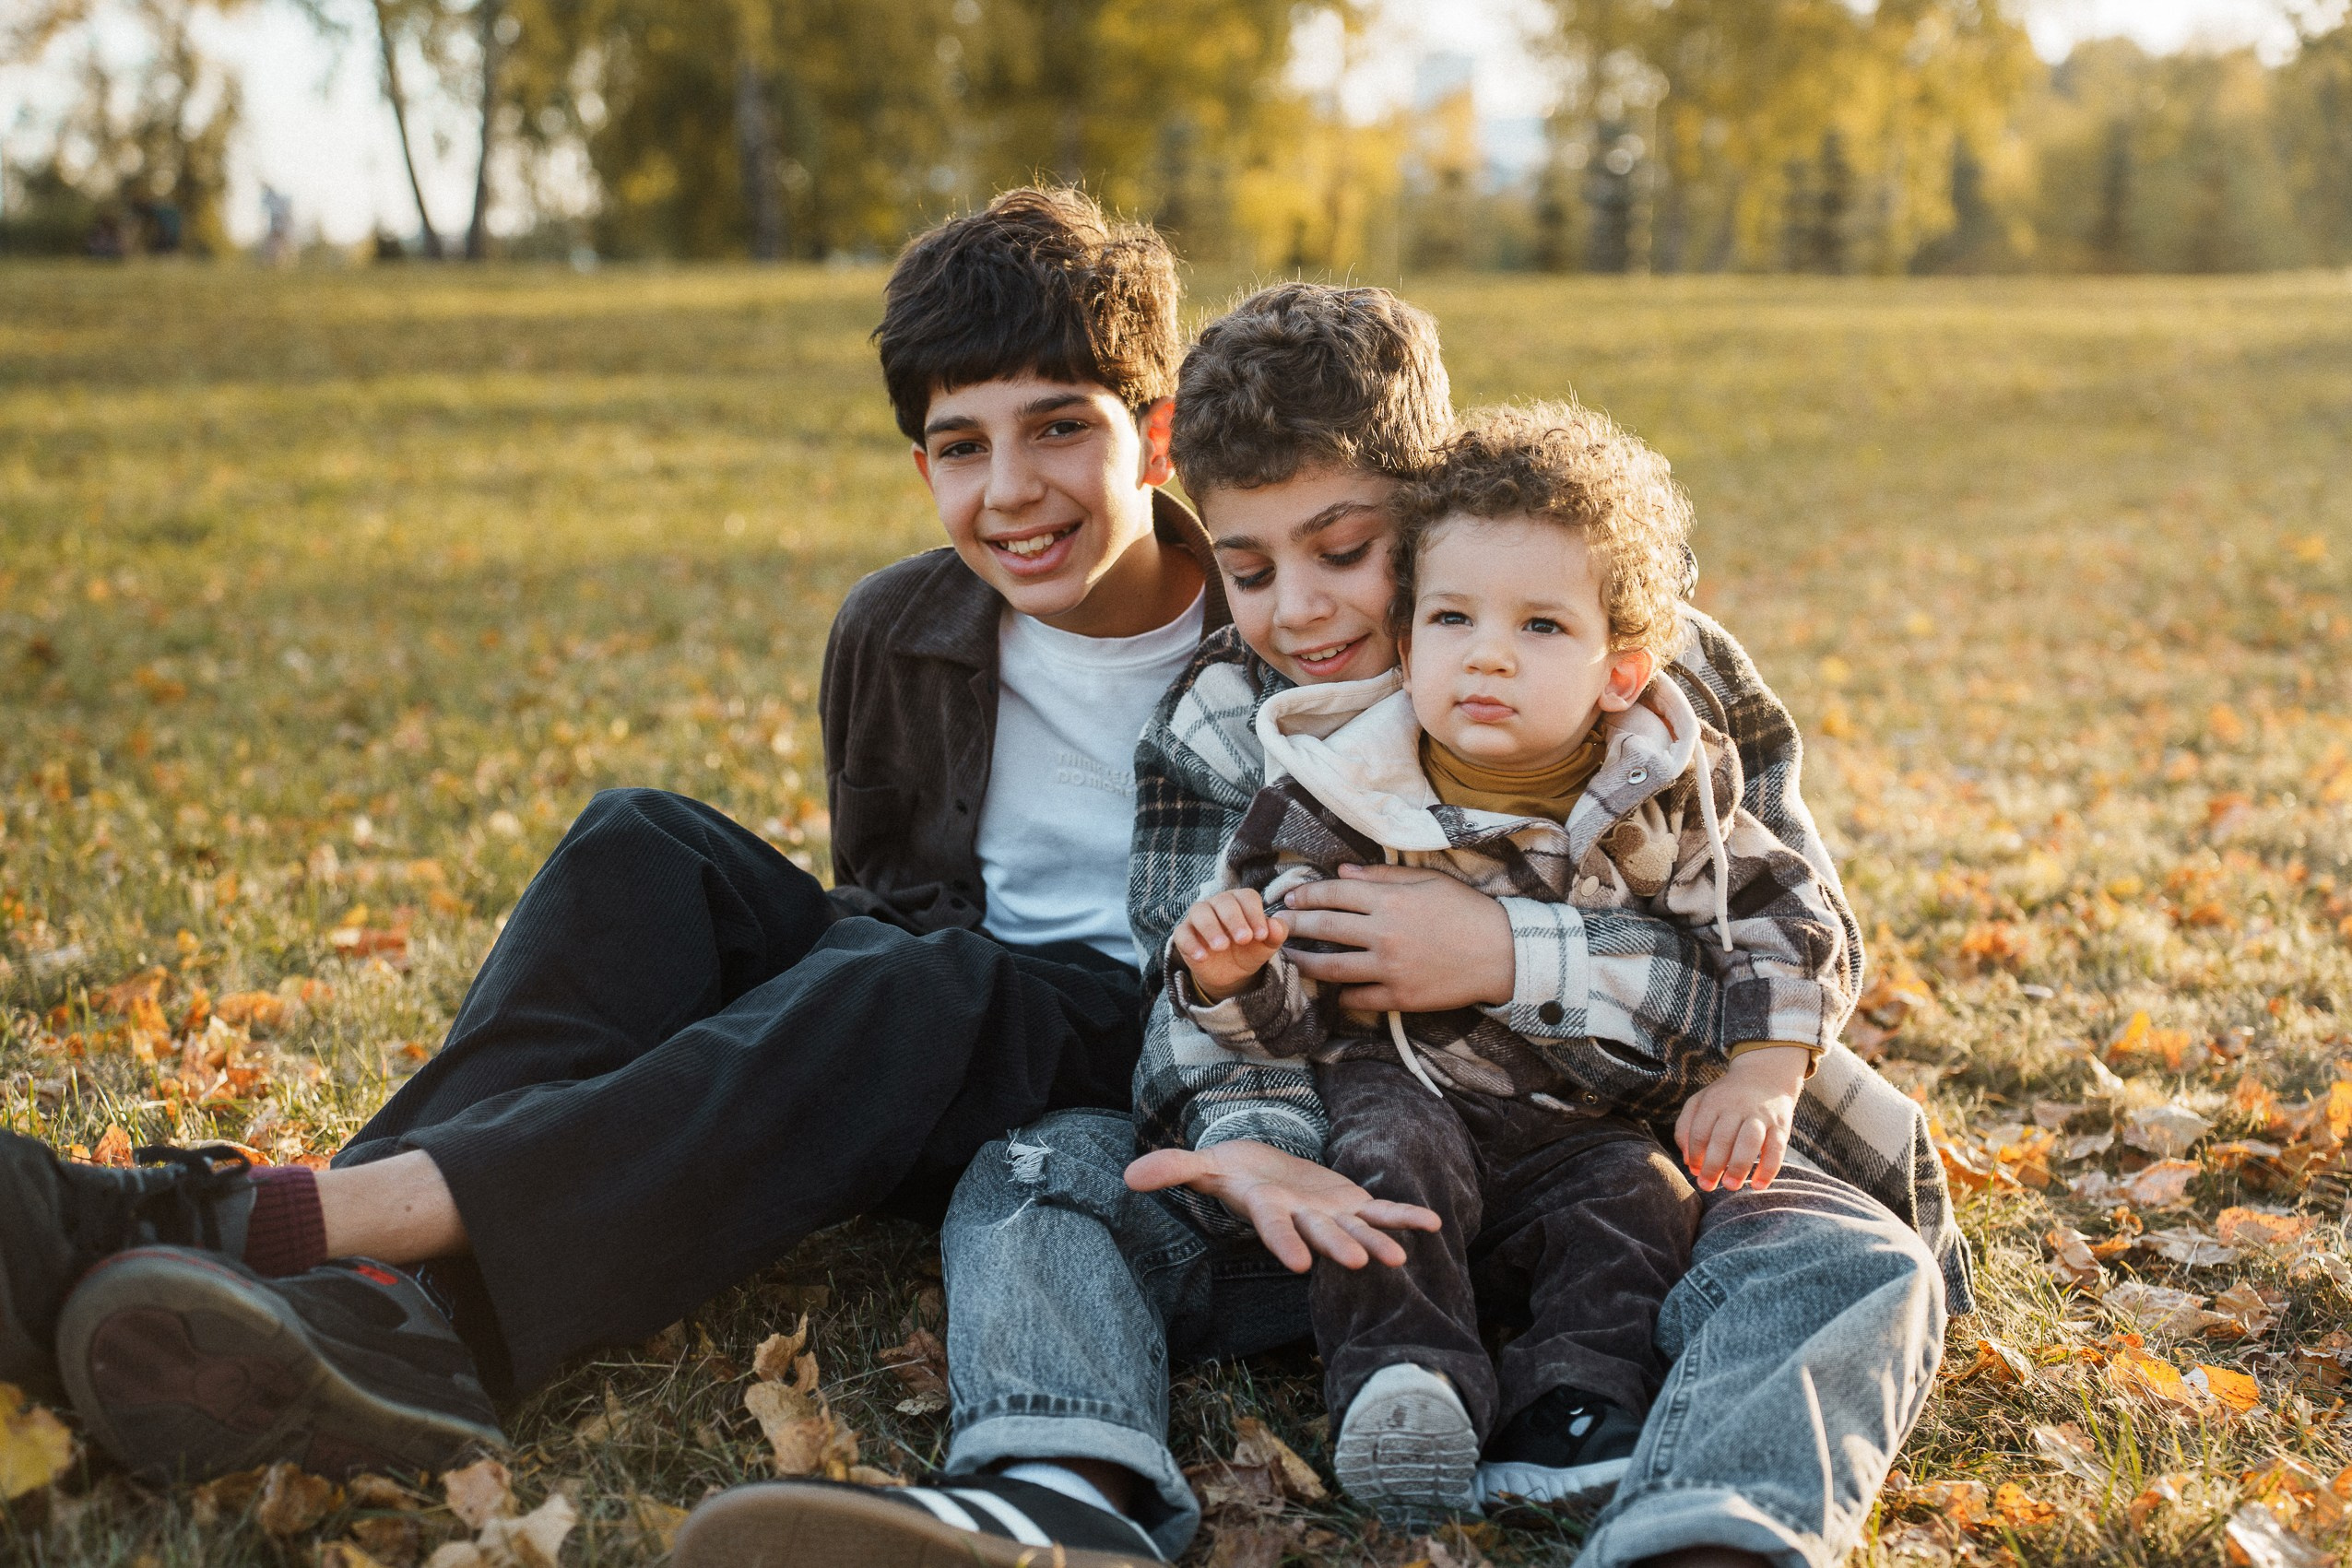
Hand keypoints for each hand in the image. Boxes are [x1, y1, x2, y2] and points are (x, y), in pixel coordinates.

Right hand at [1124, 1139, 1441, 1272]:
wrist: (1266, 1173)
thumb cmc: (1235, 1171)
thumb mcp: (1205, 1165)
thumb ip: (1174, 1169)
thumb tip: (1129, 1178)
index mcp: (1268, 1209)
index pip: (1274, 1228)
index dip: (1284, 1243)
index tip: (1297, 1263)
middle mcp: (1302, 1219)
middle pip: (1320, 1234)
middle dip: (1338, 1248)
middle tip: (1356, 1265)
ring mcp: (1330, 1215)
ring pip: (1356, 1230)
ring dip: (1377, 1242)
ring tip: (1399, 1257)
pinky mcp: (1352, 1203)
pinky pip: (1383, 1210)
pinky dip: (1405, 1215)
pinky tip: (1433, 1223)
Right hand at [1173, 889, 1288, 1001]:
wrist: (1230, 974)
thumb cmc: (1249, 951)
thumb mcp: (1266, 946)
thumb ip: (1275, 935)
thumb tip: (1276, 925)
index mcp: (1240, 901)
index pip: (1246, 897)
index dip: (1255, 914)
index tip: (1262, 935)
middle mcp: (1218, 904)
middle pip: (1223, 901)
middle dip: (1234, 919)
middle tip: (1244, 940)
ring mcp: (1198, 917)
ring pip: (1199, 912)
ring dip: (1211, 928)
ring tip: (1222, 947)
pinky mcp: (1184, 934)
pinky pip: (1182, 933)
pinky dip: (1191, 943)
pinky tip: (1203, 957)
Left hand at [1278, 863, 1514, 1011]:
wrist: (1503, 953)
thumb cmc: (1467, 911)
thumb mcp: (1428, 882)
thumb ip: (1382, 878)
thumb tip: (1342, 873)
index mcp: (1390, 901)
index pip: (1335, 894)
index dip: (1307, 895)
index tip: (1291, 898)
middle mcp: (1384, 933)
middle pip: (1325, 928)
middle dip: (1294, 925)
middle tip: (1276, 925)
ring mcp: (1390, 968)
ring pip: (1332, 967)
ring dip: (1305, 963)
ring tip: (1289, 959)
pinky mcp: (1400, 996)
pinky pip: (1358, 998)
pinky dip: (1341, 995)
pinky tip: (1330, 990)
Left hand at [1675, 1045, 1807, 1191]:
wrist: (1765, 1075)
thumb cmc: (1726, 1097)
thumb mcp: (1701, 1101)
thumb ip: (1686, 1126)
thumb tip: (1687, 1160)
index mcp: (1714, 1101)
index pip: (1700, 1131)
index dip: (1695, 1154)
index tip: (1695, 1171)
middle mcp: (1737, 1107)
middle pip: (1723, 1138)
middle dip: (1713, 1165)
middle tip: (1707, 1186)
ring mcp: (1760, 1116)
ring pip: (1749, 1142)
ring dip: (1738, 1167)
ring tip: (1730, 1186)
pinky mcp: (1781, 1126)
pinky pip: (1777, 1149)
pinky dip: (1768, 1169)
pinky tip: (1758, 1186)